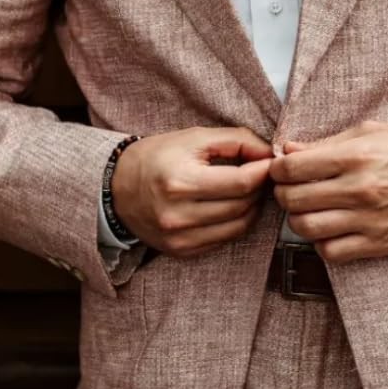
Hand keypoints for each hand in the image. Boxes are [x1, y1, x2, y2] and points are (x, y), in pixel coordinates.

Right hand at [111, 127, 275, 258]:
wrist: (118, 187)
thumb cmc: (156, 157)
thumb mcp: (194, 137)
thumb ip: (236, 140)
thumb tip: (269, 153)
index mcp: (180, 182)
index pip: (241, 183)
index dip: (263, 172)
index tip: (270, 163)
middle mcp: (179, 215)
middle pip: (242, 206)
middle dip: (258, 188)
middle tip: (259, 174)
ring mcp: (180, 238)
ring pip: (238, 226)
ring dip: (251, 207)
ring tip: (246, 189)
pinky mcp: (181, 251)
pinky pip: (223, 239)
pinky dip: (235, 222)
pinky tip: (230, 205)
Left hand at [268, 120, 387, 263]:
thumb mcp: (369, 132)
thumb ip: (325, 143)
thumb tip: (288, 150)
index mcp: (355, 157)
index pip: (293, 168)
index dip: (277, 169)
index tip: (280, 169)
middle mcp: (359, 190)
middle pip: (293, 200)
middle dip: (282, 193)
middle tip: (289, 188)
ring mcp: (368, 221)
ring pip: (306, 228)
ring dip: (297, 219)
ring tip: (307, 209)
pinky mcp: (378, 244)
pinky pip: (331, 253)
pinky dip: (321, 243)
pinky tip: (328, 229)